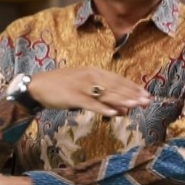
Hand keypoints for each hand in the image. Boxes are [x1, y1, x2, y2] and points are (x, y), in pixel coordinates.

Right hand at [28, 67, 149, 116]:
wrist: (38, 86)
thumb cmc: (61, 86)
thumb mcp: (83, 88)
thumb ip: (102, 97)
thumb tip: (122, 109)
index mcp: (93, 72)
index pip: (117, 79)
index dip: (132, 87)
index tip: (146, 94)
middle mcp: (90, 77)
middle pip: (114, 86)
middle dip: (132, 94)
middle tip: (146, 101)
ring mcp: (81, 86)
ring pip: (105, 94)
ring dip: (121, 100)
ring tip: (135, 105)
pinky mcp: (73, 97)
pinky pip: (90, 103)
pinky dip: (102, 108)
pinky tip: (113, 113)